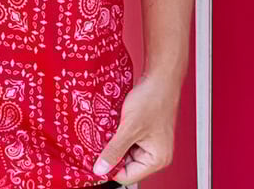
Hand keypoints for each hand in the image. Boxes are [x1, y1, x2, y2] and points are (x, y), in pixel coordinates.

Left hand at [92, 70, 181, 184]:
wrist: (159, 78)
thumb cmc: (152, 100)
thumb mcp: (129, 128)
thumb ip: (114, 150)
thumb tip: (100, 168)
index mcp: (156, 159)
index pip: (128, 176)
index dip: (110, 168)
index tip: (95, 159)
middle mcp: (155, 154)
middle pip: (126, 164)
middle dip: (112, 153)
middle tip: (99, 141)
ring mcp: (150, 142)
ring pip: (125, 150)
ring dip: (115, 142)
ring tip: (108, 130)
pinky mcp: (145, 132)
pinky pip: (128, 139)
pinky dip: (119, 133)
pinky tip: (114, 124)